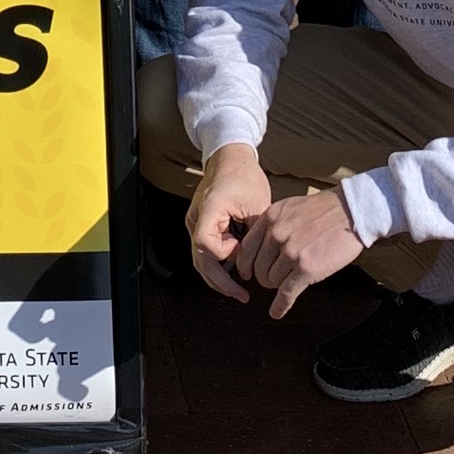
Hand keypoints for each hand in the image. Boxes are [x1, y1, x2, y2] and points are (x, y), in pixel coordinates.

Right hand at [187, 144, 276, 302]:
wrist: (230, 158)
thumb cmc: (243, 175)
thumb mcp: (257, 204)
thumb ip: (255, 234)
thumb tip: (257, 260)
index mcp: (209, 209)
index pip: (206, 243)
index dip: (225, 254)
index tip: (242, 254)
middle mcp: (196, 218)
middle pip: (200, 259)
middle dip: (221, 282)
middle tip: (240, 295)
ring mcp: (196, 222)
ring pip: (201, 259)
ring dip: (218, 277)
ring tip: (237, 290)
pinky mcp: (202, 224)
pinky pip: (206, 250)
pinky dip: (219, 264)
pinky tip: (233, 273)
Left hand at [232, 186, 363, 318]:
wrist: (351, 211)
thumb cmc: (325, 209)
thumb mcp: (290, 208)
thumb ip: (273, 224)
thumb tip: (262, 244)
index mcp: (270, 218)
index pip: (246, 248)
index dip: (245, 265)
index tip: (247, 272)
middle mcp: (277, 234)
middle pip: (258, 268)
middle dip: (265, 277)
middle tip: (273, 279)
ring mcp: (291, 252)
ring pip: (272, 281)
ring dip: (278, 286)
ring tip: (288, 282)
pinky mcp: (306, 268)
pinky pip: (286, 293)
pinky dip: (280, 306)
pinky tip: (277, 312)